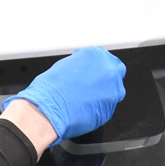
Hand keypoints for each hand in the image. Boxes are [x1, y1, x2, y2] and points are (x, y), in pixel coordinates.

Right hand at [3, 47, 126, 145]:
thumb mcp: (66, 66)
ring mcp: (113, 91)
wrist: (48, 110)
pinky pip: (107, 107)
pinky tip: (85, 108)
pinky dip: (99, 107)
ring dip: (104, 93)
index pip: (106, 58)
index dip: (99, 67)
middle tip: (93, 84)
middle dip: (106, 78)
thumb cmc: (51, 89)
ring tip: (86, 98)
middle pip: (116, 72)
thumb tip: (85, 70)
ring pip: (114, 91)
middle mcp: (109, 71)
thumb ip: (82, 65)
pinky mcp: (110, 110)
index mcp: (97, 55)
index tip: (93, 72)